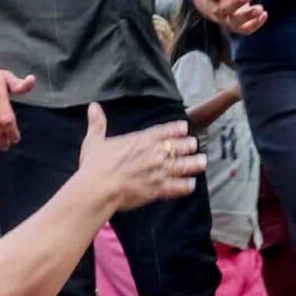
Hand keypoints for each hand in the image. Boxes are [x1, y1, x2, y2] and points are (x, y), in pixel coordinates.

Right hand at [78, 107, 206, 211]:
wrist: (98, 188)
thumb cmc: (95, 166)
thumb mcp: (94, 141)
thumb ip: (97, 123)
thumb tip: (93, 107)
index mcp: (141, 140)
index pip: (165, 130)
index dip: (177, 128)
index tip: (185, 127)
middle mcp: (155, 153)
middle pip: (180, 146)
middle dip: (189, 145)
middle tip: (195, 145)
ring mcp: (159, 171)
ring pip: (184, 165)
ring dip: (194, 164)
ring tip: (201, 162)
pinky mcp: (159, 189)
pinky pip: (179, 187)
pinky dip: (187, 185)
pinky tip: (191, 184)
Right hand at [189, 0, 267, 34]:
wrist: (218, 2)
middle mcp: (217, 9)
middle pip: (223, 9)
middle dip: (235, 3)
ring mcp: (227, 19)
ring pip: (234, 22)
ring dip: (247, 16)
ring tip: (260, 9)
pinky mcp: (237, 25)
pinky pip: (244, 29)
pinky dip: (254, 25)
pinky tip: (264, 14)